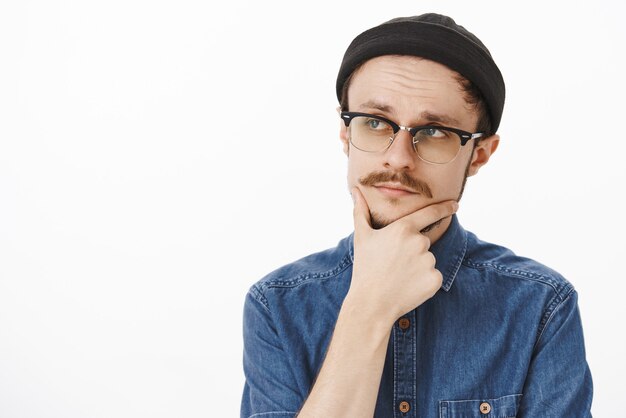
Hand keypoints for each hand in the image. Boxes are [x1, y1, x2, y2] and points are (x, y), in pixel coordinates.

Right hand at [346, 187, 457, 323]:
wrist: (371, 303)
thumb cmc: (365, 268)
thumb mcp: (362, 237)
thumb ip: (361, 211)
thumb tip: (355, 191)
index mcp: (403, 228)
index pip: (430, 213)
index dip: (444, 208)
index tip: (455, 205)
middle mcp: (419, 242)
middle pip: (424, 242)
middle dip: (413, 250)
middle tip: (394, 264)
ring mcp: (428, 262)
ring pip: (428, 260)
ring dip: (418, 266)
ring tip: (398, 276)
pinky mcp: (435, 280)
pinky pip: (433, 276)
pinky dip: (424, 281)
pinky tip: (408, 286)